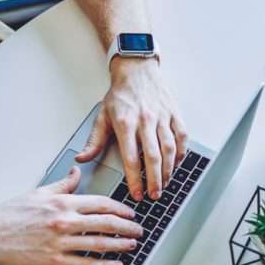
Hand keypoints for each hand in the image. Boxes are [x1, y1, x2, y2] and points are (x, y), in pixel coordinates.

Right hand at [0, 167, 142, 264]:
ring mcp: (61, 241)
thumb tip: (77, 171)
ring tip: (133, 245)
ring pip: (100, 243)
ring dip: (121, 245)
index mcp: (63, 202)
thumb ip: (63, 184)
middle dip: (128, 227)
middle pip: (107, 223)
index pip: (102, 204)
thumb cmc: (10, 214)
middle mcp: (65, 220)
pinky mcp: (55, 260)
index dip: (121, 209)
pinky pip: (86, 264)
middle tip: (139, 230)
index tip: (131, 213)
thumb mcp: (39, 192)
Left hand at [76, 57, 187, 201]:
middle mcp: (145, 120)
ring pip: (170, 149)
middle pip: (153, 157)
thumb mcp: (102, 115)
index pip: (130, 158)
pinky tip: (177, 164)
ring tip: (165, 184)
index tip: (136, 194)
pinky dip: (181, 153)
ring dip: (168, 170)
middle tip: (154, 196)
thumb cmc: (121, 94)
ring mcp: (162, 117)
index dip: (134, 179)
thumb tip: (82, 159)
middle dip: (154, 180)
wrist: (137, 69)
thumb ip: (94, 140)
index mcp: (125, 123)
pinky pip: (182, 137)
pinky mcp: (174, 114)